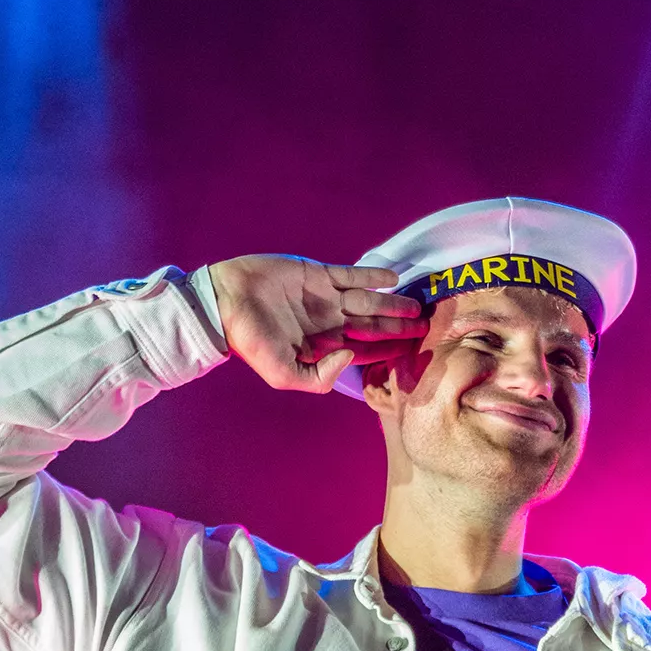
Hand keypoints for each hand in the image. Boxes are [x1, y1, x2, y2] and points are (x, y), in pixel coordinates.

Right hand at [208, 254, 426, 392]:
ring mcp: (324, 297)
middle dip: (398, 326)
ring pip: (367, 300)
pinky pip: (351, 274)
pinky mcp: (317, 273)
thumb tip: (352, 357)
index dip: (388, 351)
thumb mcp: (283, 374)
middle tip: (427, 326)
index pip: (364, 350)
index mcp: (322, 347)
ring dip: (392, 302)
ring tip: (416, 305)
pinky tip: (393, 278)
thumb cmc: (250, 341)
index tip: (413, 351)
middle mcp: (328, 322)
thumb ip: (319, 377)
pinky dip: (372, 276)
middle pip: (372, 324)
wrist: (223, 302)